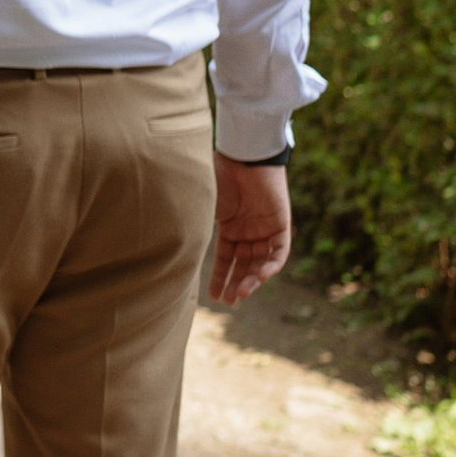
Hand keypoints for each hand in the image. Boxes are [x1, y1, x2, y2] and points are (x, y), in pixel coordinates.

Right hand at [209, 157, 291, 306]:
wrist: (242, 155)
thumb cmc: (218, 175)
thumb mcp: (202, 207)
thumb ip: (196, 228)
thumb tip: (175, 251)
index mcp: (229, 226)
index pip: (225, 258)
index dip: (219, 278)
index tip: (213, 297)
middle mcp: (247, 229)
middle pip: (244, 264)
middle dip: (237, 284)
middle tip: (231, 301)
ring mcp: (264, 227)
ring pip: (261, 261)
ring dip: (252, 279)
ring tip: (242, 293)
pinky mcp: (280, 223)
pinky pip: (279, 251)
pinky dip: (272, 265)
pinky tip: (261, 276)